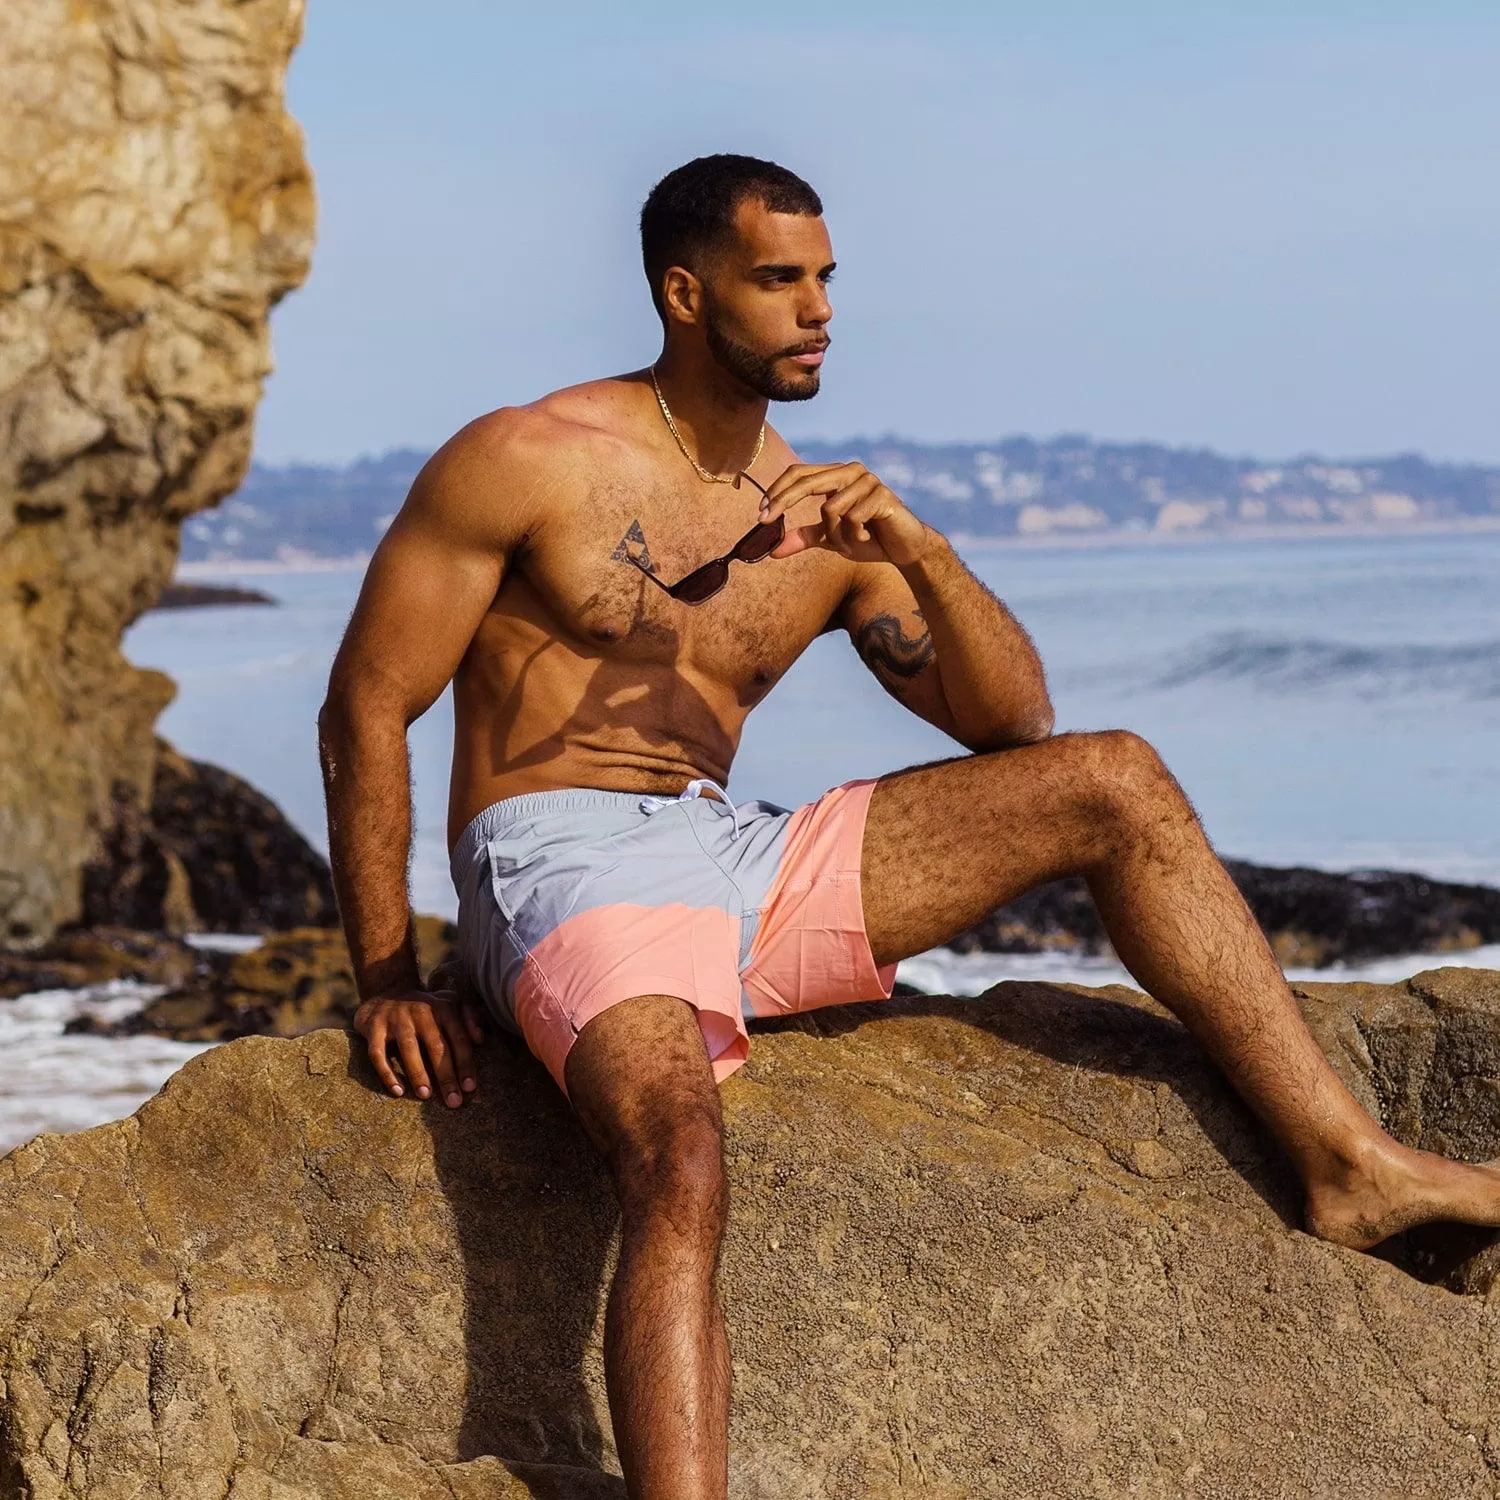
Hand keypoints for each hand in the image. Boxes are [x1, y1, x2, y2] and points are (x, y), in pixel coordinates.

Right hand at [353, 983, 483, 1107]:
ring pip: (408, 1048)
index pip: (458, 1038)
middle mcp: (421, 1011)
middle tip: (453, 1101)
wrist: (386, 991)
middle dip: (446, 1075)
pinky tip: (397, 1091)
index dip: (465, 1064)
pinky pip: (378, 1053)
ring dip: (418, 1073)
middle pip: (436, 1046)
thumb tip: (480, 1039)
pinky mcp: (374, 1027)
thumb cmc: (427, 1007)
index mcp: (443, 1007)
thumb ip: (470, 1017)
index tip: (469, 1088)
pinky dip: (387, 1073)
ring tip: (425, 1096)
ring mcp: (396, 1018)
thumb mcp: (451, 1003)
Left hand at [758, 462, 933, 566]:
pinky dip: (853, 536)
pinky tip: (866, 538)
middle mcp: (850, 471)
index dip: (777, 491)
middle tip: (766, 520)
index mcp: (836, 475)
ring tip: (848, 544)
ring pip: (830, 507)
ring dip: (834, 534)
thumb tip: (772, 551)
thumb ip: (803, 538)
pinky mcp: (882, 495)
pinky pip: (852, 518)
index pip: (799, 473)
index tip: (760, 513)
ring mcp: (868, 481)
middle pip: (806, 480)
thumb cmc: (867, 538)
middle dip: (782, 501)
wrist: (904, 548)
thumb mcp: (830, 539)